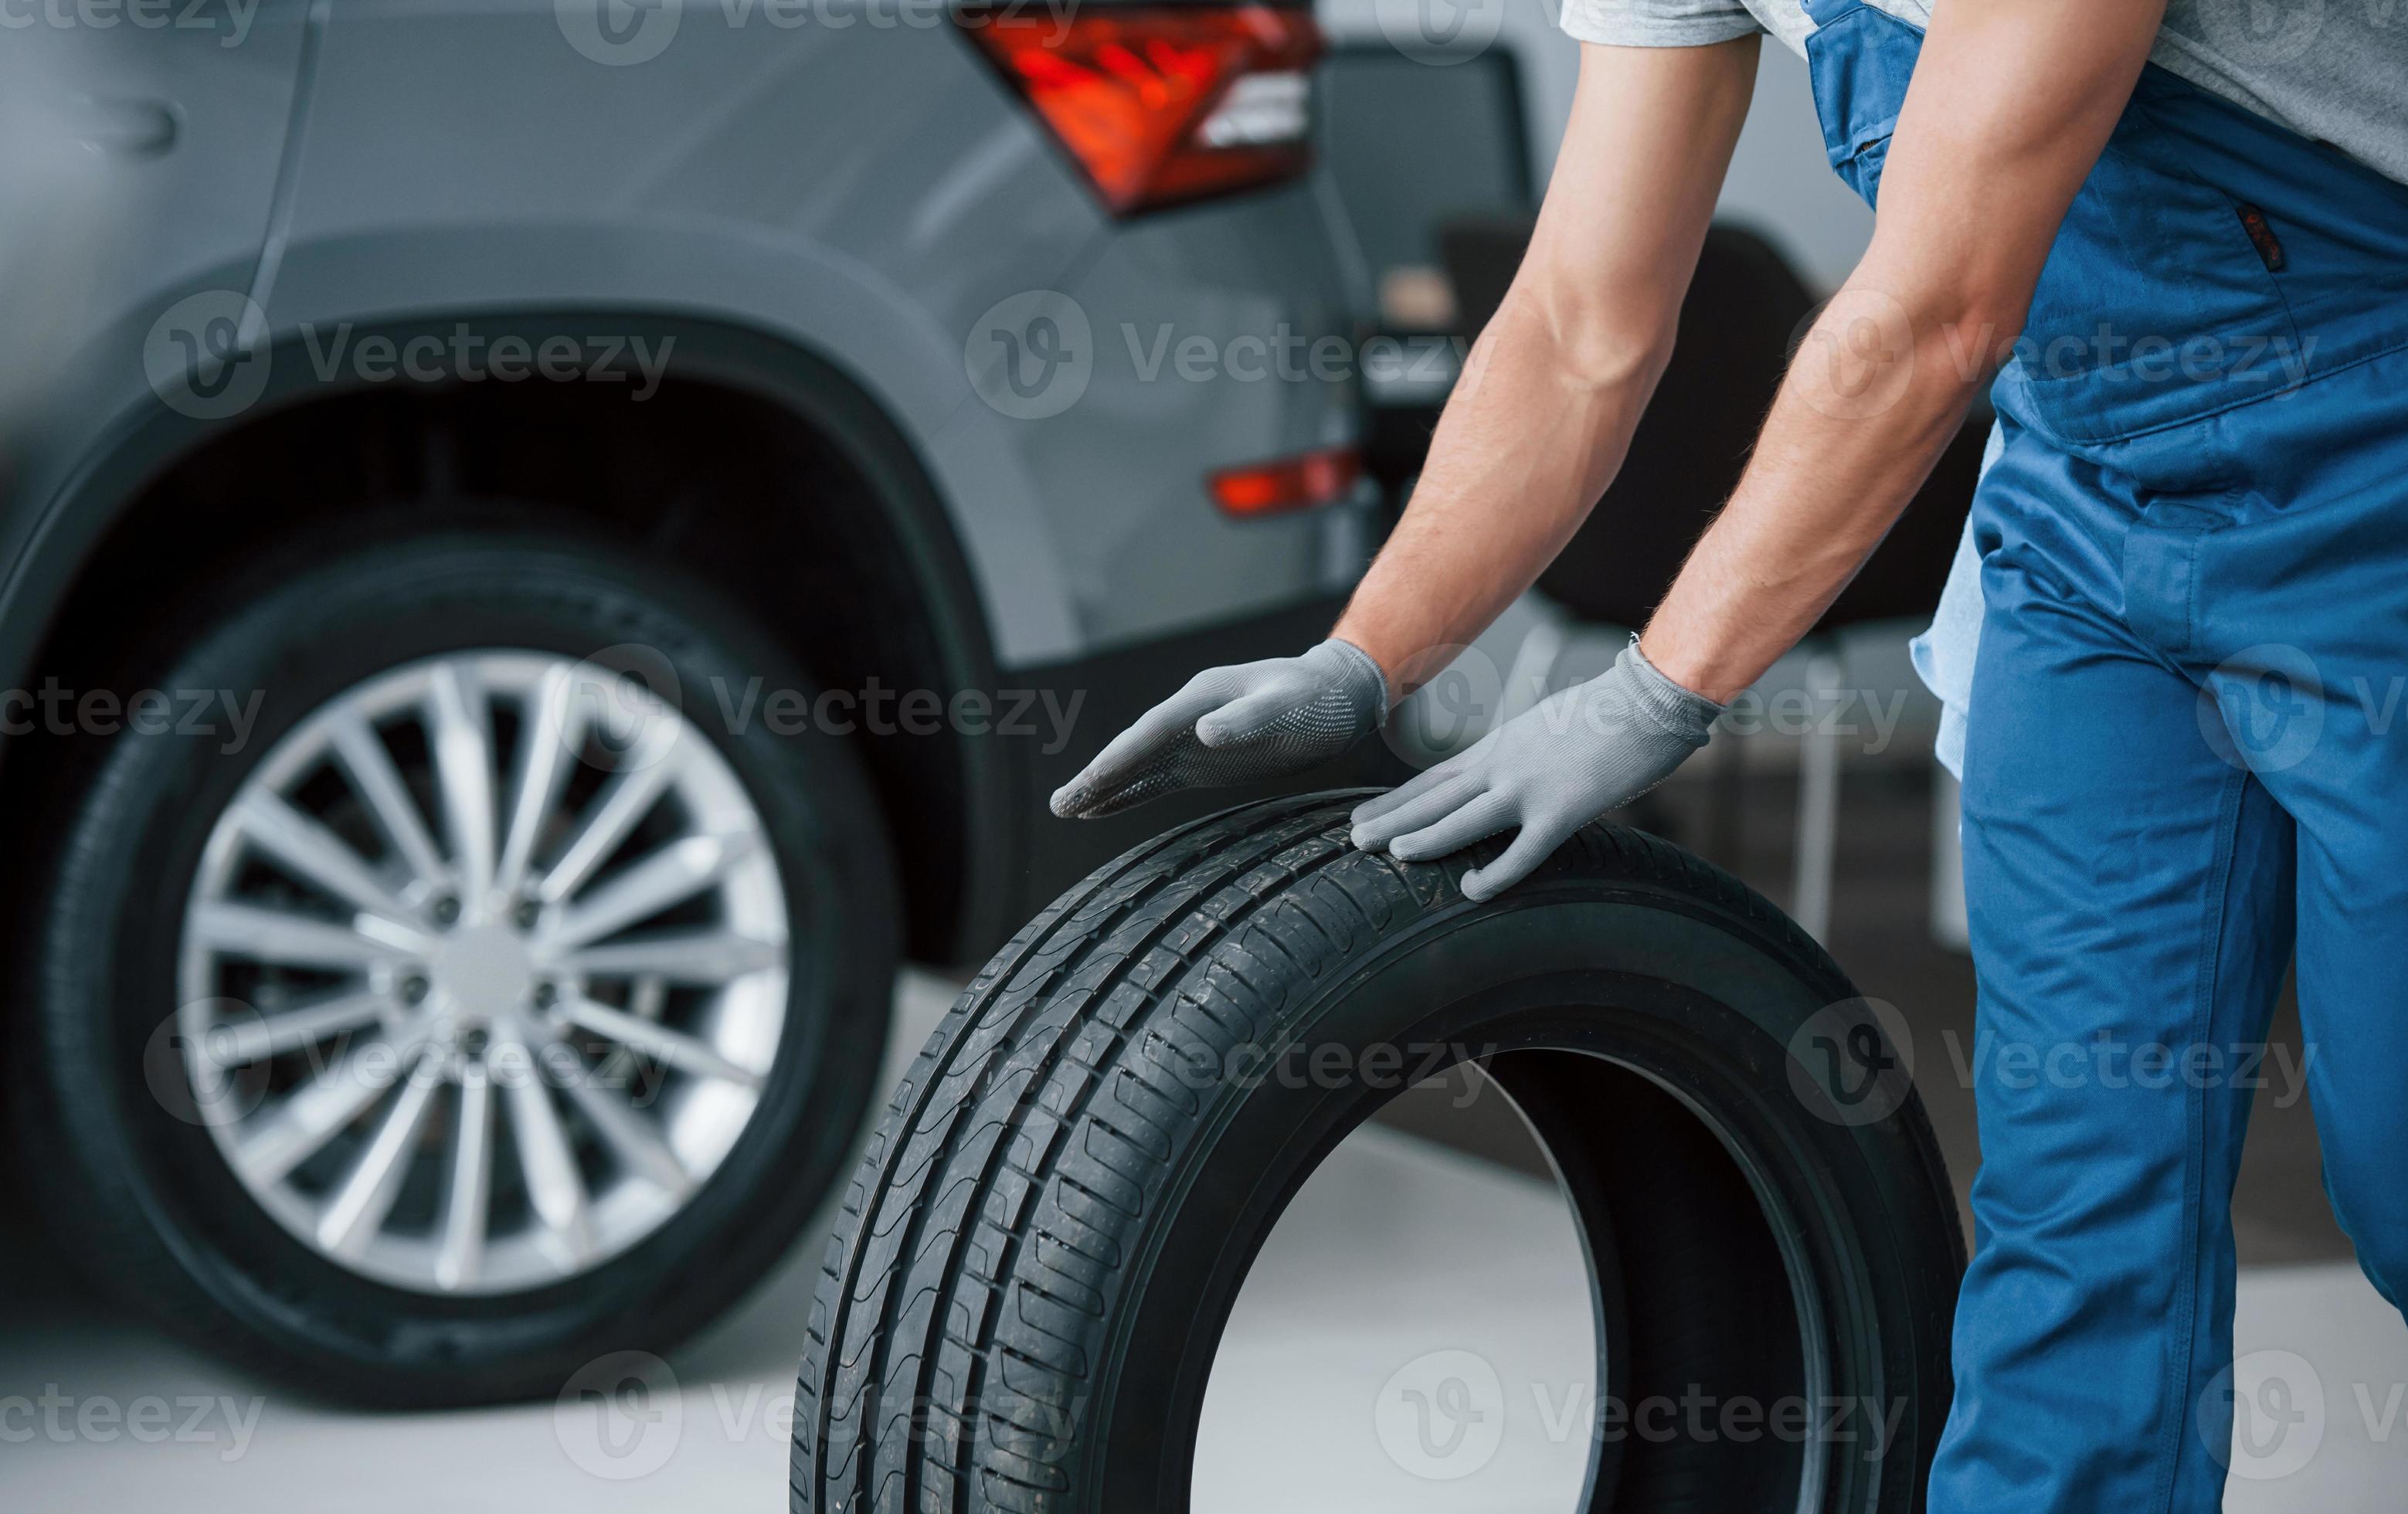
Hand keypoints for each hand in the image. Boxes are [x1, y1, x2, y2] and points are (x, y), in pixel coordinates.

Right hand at [1050, 639, 1388, 818]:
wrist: (1338, 696)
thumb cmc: (1317, 697)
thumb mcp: (1289, 705)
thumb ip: (1249, 719)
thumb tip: (1202, 732)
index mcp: (1204, 697)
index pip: (1153, 730)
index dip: (1122, 756)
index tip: (1093, 778)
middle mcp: (1190, 717)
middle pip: (1135, 748)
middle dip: (1098, 776)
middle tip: (1060, 804)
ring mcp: (1193, 740)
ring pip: (1139, 766)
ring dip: (1103, 787)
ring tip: (1065, 809)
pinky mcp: (1204, 762)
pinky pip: (1158, 780)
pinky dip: (1128, 794)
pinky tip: (1100, 809)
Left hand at [1349, 639, 1723, 900]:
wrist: (1647, 700)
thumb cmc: (1606, 715)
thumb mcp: (1546, 728)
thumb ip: (1519, 755)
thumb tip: (1504, 773)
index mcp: (1499, 747)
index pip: (1435, 778)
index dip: (1396, 799)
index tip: (1362, 814)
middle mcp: (1503, 765)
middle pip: (1436, 797)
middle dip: (1392, 817)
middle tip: (1352, 839)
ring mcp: (1529, 787)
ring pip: (1463, 817)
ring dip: (1424, 836)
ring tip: (1390, 853)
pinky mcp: (1563, 810)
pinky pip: (1522, 850)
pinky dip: (1495, 873)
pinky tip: (1470, 890)